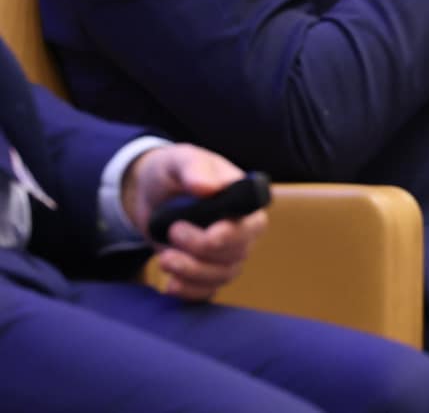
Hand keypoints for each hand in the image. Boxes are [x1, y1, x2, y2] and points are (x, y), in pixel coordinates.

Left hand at [122, 145, 266, 300]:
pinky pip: (207, 292)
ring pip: (222, 275)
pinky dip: (189, 292)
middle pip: (236, 253)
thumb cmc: (173, 172)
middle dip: (202, 250)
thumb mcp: (180, 160)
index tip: (213, 234)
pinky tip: (169, 285)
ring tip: (164, 258)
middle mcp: (241, 230)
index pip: (253, 224)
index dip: (236, 234)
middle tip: (174, 231)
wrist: (151, 196)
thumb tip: (209, 188)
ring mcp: (224, 254)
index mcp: (243, 202)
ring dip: (191, 272)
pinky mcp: (205, 272)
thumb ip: (194, 169)